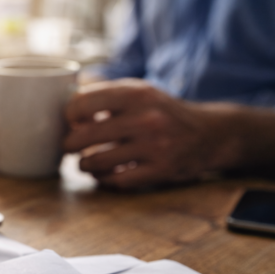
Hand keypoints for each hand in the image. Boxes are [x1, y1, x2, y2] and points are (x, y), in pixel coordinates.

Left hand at [64, 79, 240, 189]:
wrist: (210, 133)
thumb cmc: (162, 113)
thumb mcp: (139, 92)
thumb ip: (105, 96)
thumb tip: (65, 107)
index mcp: (137, 93)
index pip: (83, 103)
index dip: (70, 116)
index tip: (72, 122)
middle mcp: (146, 118)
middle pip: (83, 136)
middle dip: (70, 145)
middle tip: (71, 147)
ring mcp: (154, 146)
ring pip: (96, 162)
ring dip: (83, 165)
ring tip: (84, 162)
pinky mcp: (160, 170)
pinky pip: (116, 181)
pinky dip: (103, 179)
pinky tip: (103, 174)